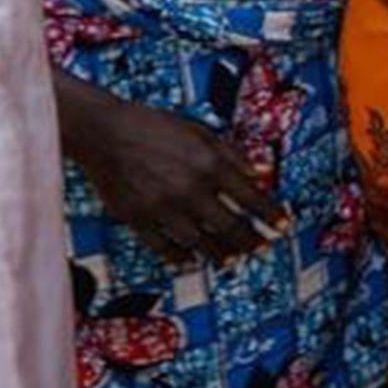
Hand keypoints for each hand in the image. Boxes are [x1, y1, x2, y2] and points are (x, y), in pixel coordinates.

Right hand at [56, 79, 286, 267]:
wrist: (103, 131)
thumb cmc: (153, 126)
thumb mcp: (200, 131)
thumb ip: (233, 155)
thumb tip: (262, 174)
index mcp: (209, 163)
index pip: (252, 197)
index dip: (271, 214)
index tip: (283, 225)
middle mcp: (189, 188)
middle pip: (230, 226)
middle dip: (251, 240)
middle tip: (261, 248)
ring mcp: (163, 207)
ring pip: (201, 242)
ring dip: (220, 254)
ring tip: (231, 259)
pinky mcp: (138, 219)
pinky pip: (164, 247)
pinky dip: (180, 257)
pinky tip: (191, 260)